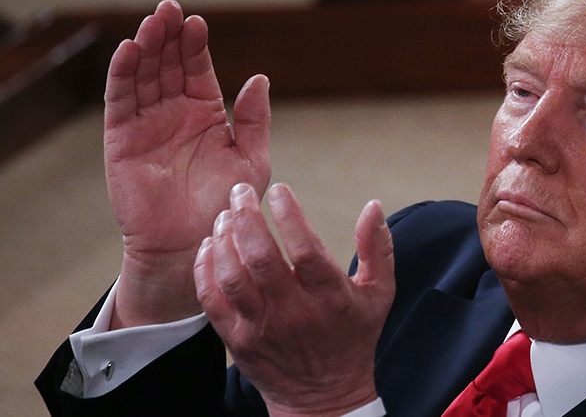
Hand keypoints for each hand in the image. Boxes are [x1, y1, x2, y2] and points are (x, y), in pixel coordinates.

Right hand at [105, 0, 270, 327]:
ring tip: (153, 22)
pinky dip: (123, 74)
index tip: (198, 22)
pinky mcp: (122, 139)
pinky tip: (129, 50)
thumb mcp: (251, 159)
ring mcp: (147, 124)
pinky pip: (120, 101)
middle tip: (170, 9)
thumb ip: (254, 119)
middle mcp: (174, 113)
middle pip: (168, 65)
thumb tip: (260, 78)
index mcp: (205, 113)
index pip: (197, 70)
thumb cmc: (225, 206)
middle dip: (168, 36)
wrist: (192, 244)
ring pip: (144, 76)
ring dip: (146, 47)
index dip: (196, 46)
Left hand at [194, 183, 394, 416]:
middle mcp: (294, 314)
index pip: (306, 250)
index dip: (289, 215)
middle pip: (262, 258)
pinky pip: (212, 300)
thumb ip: (378, 248)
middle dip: (247, 217)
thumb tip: (373, 206)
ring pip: (232, 277)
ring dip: (224, 240)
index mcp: (331, 299)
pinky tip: (210, 246)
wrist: (323, 398)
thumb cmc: (353, 337)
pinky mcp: (237, 341)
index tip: (279, 191)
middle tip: (241, 192)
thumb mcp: (379, 294)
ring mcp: (262, 329)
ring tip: (225, 215)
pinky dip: (206, 269)